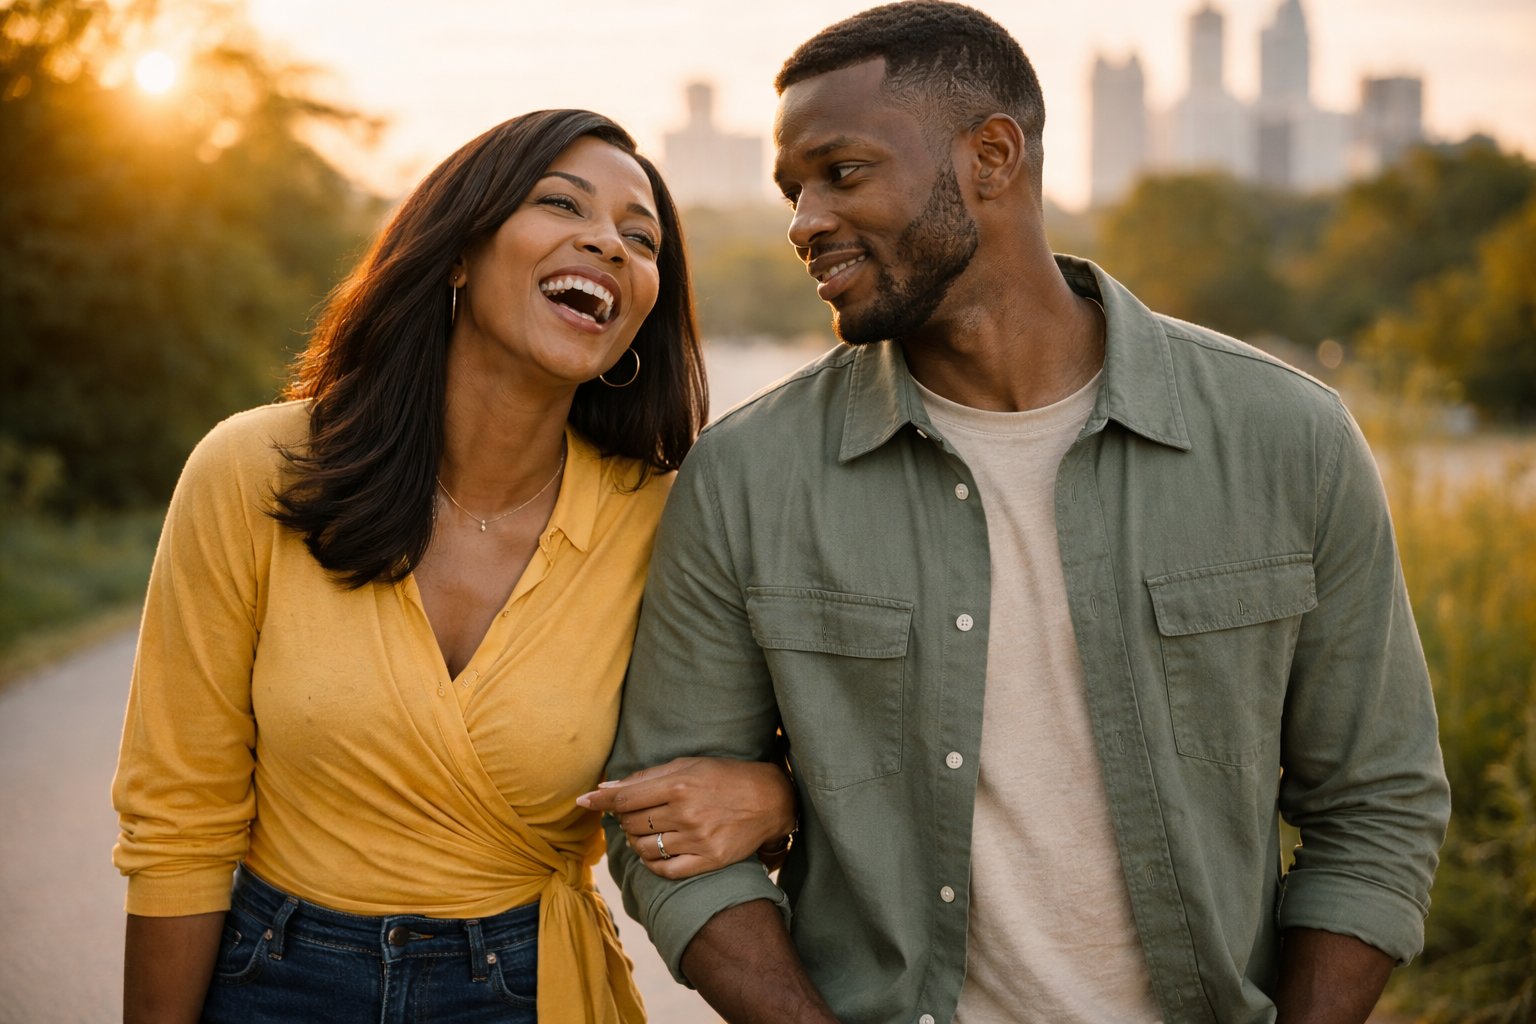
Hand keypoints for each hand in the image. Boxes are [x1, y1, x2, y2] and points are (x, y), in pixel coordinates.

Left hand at [578, 757, 795, 879]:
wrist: (768, 800)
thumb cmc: (724, 777)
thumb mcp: (688, 766)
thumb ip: (646, 778)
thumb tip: (605, 789)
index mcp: (680, 784)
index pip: (627, 797)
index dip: (601, 801)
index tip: (583, 801)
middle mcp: (687, 813)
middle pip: (632, 823)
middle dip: (625, 819)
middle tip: (633, 813)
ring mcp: (698, 839)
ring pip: (644, 848)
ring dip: (636, 841)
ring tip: (645, 832)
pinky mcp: (708, 861)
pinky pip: (665, 870)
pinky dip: (652, 863)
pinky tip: (654, 852)